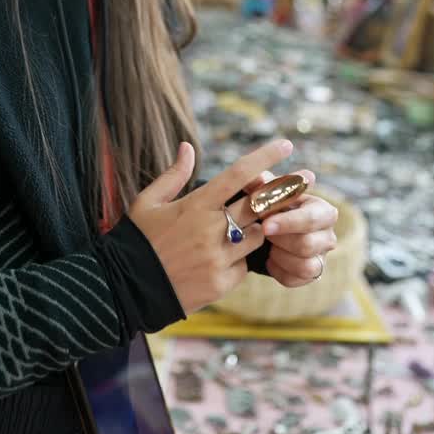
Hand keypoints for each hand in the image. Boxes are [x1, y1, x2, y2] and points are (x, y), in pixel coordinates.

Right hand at [128, 137, 294, 315]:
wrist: (125, 288)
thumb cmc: (137, 240)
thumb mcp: (147, 202)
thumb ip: (173, 174)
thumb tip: (187, 146)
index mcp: (195, 205)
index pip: (239, 174)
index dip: (265, 157)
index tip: (286, 145)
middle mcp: (211, 229)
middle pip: (261, 204)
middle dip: (288, 189)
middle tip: (308, 179)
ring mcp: (218, 258)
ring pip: (258, 236)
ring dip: (262, 228)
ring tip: (263, 222)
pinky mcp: (221, 283)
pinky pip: (245, 266)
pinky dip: (242, 259)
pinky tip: (229, 257)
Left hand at [253, 169, 337, 286]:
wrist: (264, 229)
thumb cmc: (270, 205)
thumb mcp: (266, 192)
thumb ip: (261, 184)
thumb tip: (260, 177)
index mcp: (322, 210)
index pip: (313, 218)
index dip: (288, 222)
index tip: (266, 224)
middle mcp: (328, 235)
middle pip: (308, 245)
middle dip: (280, 240)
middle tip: (262, 233)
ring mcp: (321, 257)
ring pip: (305, 266)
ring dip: (280, 256)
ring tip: (267, 244)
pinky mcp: (311, 275)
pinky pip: (295, 280)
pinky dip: (278, 270)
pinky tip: (269, 258)